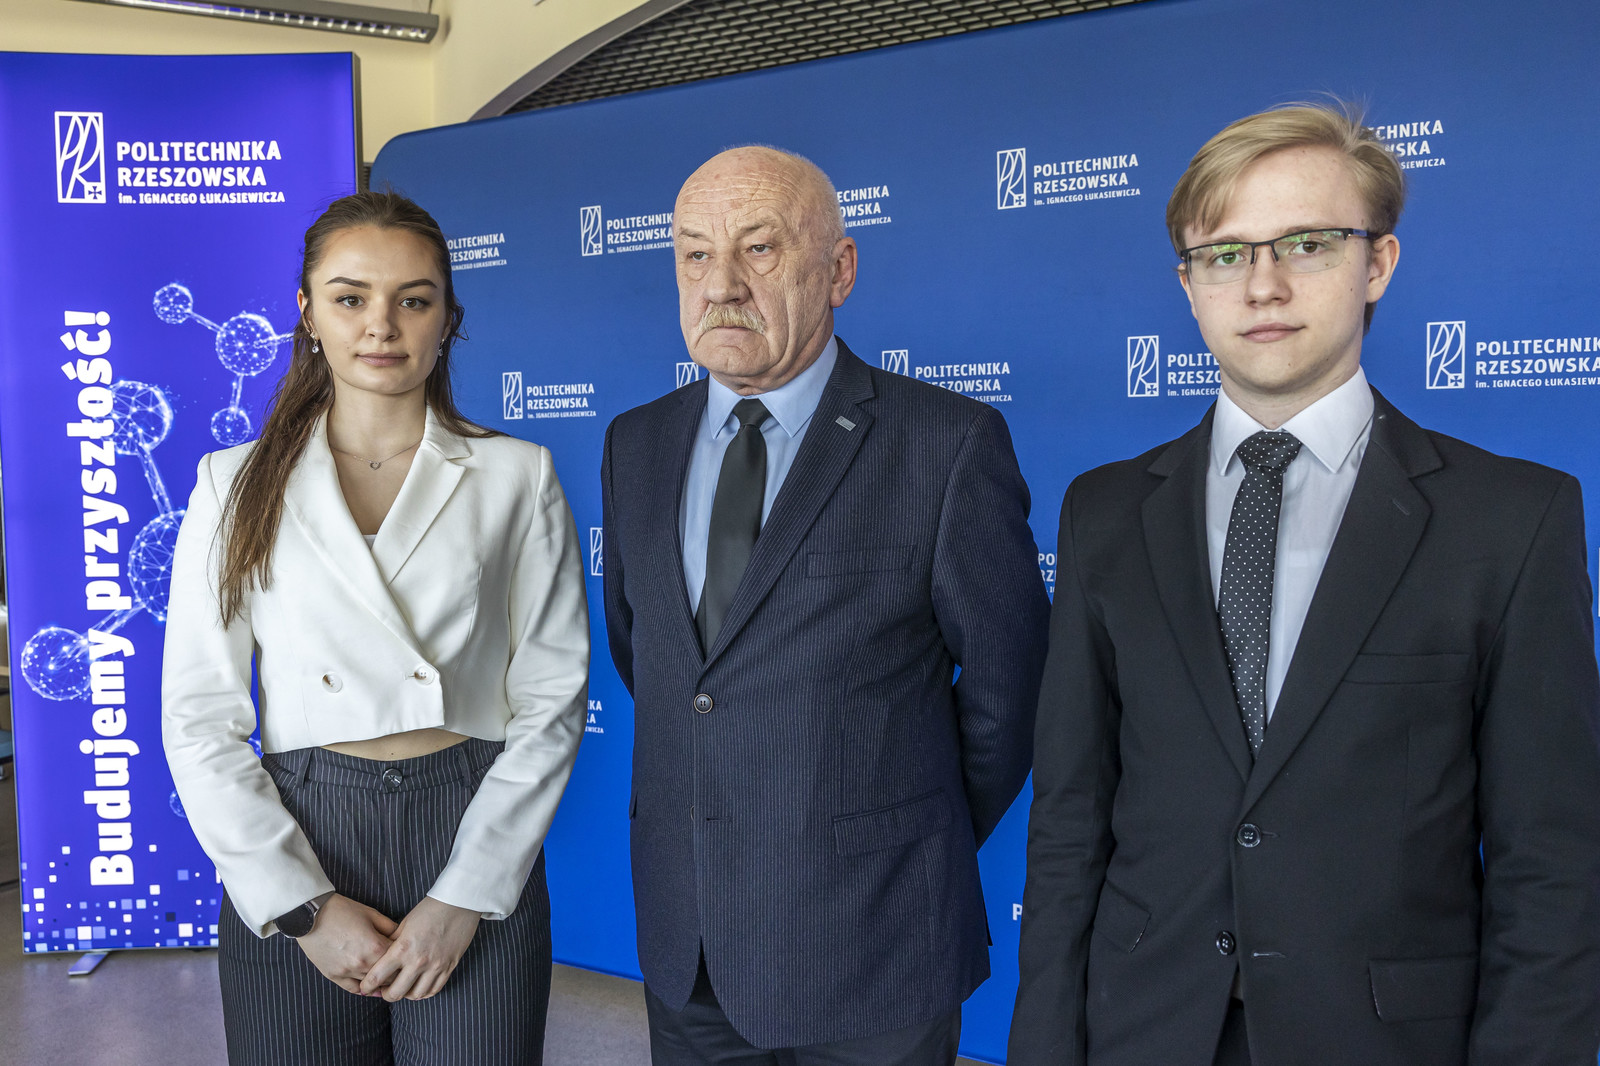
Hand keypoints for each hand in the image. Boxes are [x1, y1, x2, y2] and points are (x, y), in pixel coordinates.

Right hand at [294, 894, 397, 993]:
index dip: (405, 957)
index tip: (408, 956)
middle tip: (400, 970)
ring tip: (387, 979)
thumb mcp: (372, 914)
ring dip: (380, 982)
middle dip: (396, 973)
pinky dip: (362, 989)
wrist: (310, 915)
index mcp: (376, 947)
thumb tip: (401, 938)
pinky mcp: (333, 976)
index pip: (399, 960)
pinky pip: (352, 989)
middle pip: (388, 977)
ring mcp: (347, 972)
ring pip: (372, 986)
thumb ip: (390, 927)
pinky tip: (369, 987)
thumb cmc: (342, 910)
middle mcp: (363, 964)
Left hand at [359, 895, 480, 1001]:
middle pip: (395, 993)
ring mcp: (435, 966)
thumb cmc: (429, 909)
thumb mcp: (404, 924)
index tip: (365, 987)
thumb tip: (380, 958)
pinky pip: (434, 990)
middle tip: (383, 991)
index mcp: (403, 948)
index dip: (367, 986)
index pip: (377, 976)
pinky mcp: (449, 967)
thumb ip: (391, 943)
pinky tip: (418, 988)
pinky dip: (423, 993)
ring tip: (402, 989)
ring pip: (415, 995)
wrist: (459, 903)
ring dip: (405, 995)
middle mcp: (418, 961)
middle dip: (385, 995)